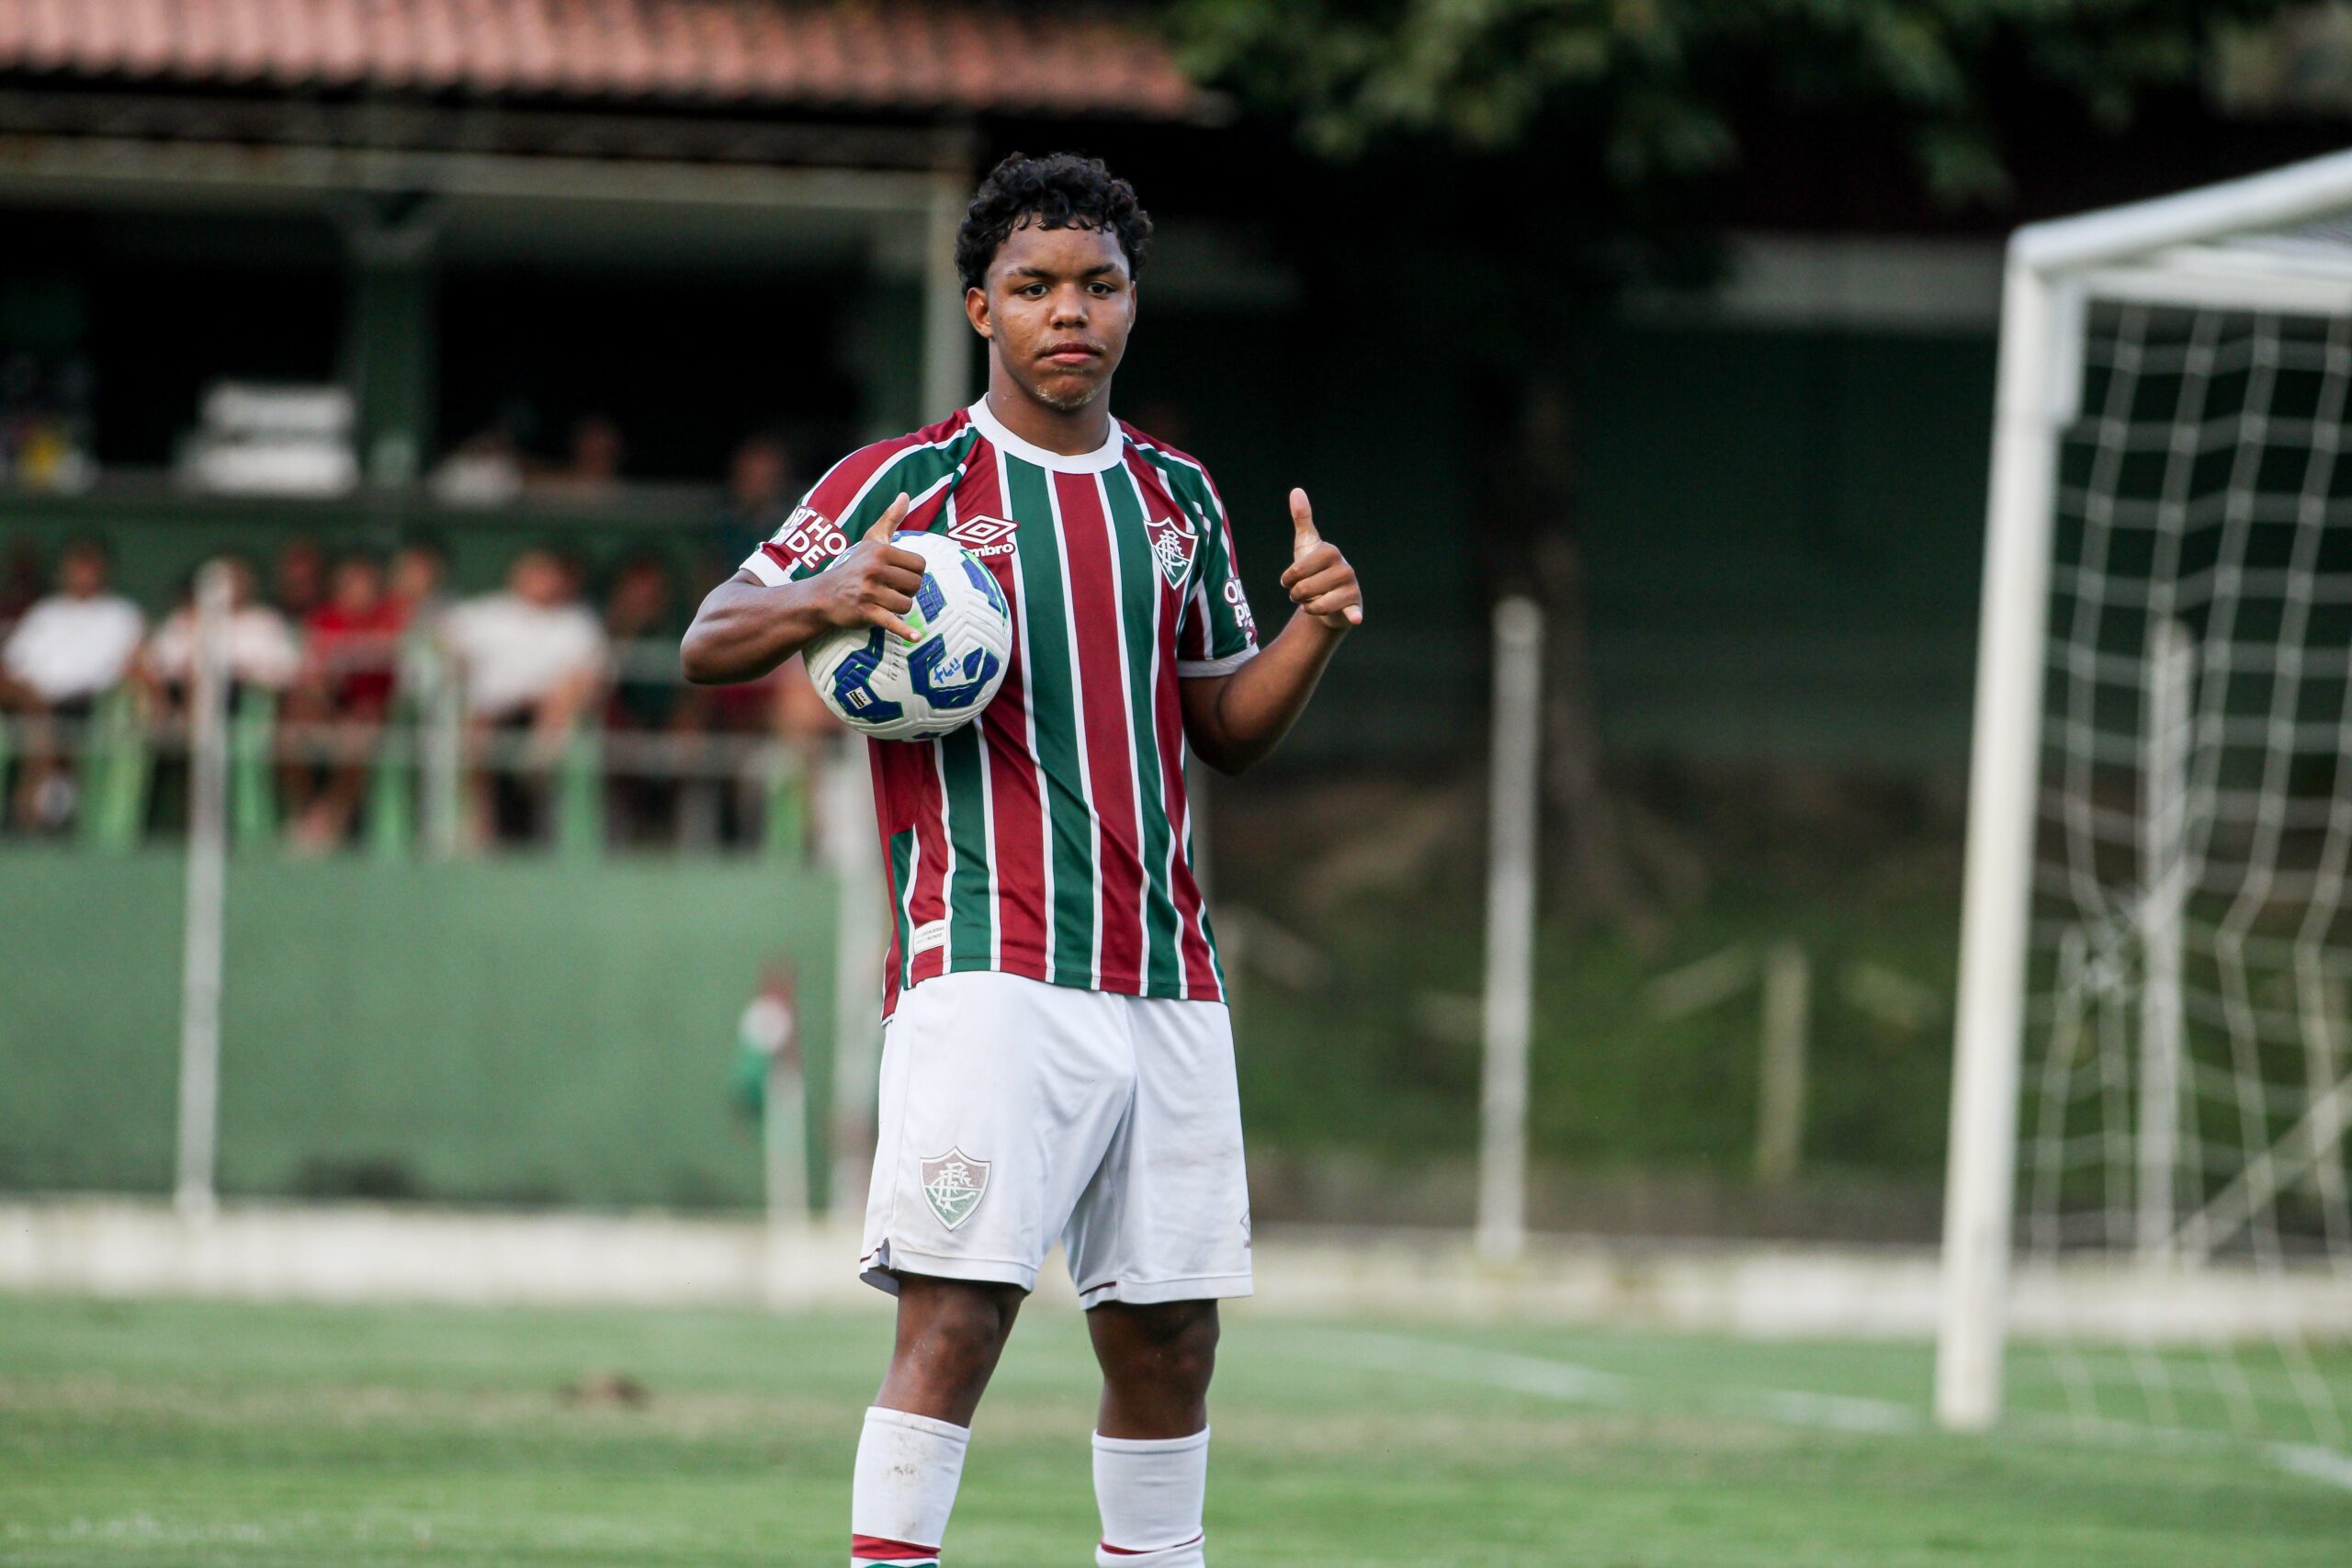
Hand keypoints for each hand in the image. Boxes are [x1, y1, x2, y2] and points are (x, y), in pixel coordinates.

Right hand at [818, 495, 925, 640]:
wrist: (825, 596)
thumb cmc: (854, 567)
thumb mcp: (871, 541)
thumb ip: (890, 519)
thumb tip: (906, 495)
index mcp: (880, 551)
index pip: (920, 565)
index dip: (913, 574)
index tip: (898, 576)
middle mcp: (874, 569)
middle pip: (916, 585)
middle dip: (907, 591)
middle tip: (889, 591)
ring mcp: (869, 591)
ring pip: (907, 604)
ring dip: (900, 608)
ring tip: (884, 603)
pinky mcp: (866, 612)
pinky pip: (892, 622)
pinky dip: (904, 631)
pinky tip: (915, 637)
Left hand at [1277, 488, 1361, 630]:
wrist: (1329, 597)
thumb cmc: (1315, 569)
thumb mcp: (1306, 544)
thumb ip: (1302, 519)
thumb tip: (1297, 490)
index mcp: (1330, 552)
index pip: (1297, 570)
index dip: (1288, 578)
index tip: (1289, 579)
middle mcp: (1344, 568)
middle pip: (1305, 588)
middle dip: (1296, 595)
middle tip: (1302, 593)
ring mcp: (1351, 587)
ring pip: (1317, 603)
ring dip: (1308, 607)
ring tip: (1312, 602)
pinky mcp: (1355, 606)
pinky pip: (1351, 610)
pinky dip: (1353, 613)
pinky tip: (1355, 616)